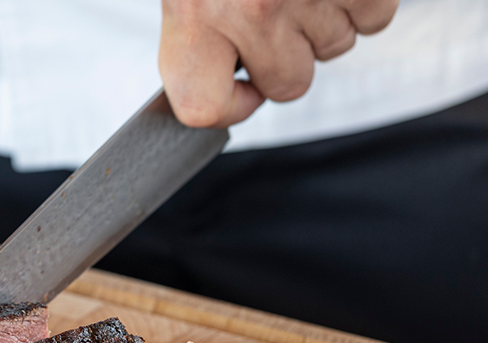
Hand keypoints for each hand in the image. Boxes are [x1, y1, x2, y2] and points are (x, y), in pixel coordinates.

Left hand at [159, 0, 398, 127]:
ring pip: (333, 49)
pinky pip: (373, 19)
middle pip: (286, 85)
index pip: (202, 108)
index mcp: (192, 10)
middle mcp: (250, 8)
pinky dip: (362, 2)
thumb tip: (209, 85)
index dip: (224, 105)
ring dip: (323, 21)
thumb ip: (197, 29)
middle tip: (272, 5)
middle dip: (284, 55)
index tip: (234, 89)